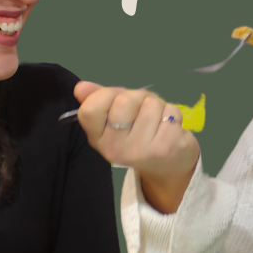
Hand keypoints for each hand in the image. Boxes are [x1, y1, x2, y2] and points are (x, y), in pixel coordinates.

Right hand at [73, 81, 199, 213]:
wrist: (167, 165)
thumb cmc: (136, 135)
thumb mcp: (113, 119)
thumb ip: (97, 99)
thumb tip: (80, 86)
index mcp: (98, 139)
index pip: (90, 108)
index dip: (106, 95)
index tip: (116, 101)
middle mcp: (115, 148)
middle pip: (124, 100)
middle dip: (137, 97)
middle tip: (141, 111)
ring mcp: (141, 149)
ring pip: (150, 103)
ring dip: (156, 105)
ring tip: (155, 120)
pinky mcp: (167, 146)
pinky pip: (170, 111)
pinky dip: (171, 113)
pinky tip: (168, 127)